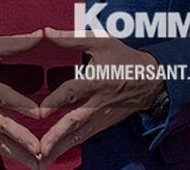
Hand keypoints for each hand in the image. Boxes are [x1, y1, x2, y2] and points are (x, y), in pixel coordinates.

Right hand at [0, 30, 43, 165]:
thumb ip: (16, 42)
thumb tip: (41, 34)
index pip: (4, 97)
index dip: (22, 105)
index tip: (40, 113)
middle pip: (0, 126)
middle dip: (20, 139)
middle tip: (39, 149)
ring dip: (15, 152)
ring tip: (35, 163)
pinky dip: (4, 152)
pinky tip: (20, 159)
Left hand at [36, 27, 165, 166]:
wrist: (150, 79)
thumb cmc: (124, 58)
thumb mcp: (102, 42)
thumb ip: (72, 38)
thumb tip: (46, 32)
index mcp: (96, 80)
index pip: (73, 91)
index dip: (56, 101)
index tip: (39, 111)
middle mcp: (97, 102)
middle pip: (75, 121)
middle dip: (57, 135)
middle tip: (39, 148)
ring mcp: (101, 116)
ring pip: (78, 134)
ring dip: (59, 148)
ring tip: (41, 161)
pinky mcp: (103, 124)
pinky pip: (83, 137)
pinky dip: (68, 147)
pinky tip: (54, 157)